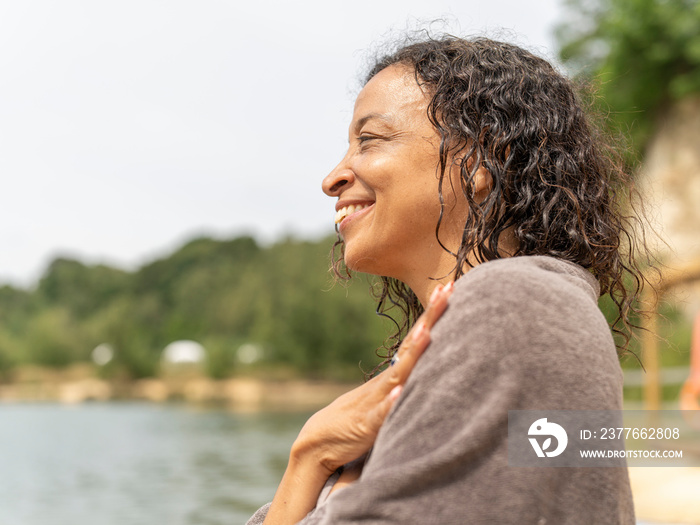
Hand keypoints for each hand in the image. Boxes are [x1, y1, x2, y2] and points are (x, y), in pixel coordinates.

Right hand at [263, 281, 452, 523]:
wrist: (319, 440)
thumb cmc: (358, 418)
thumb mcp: (387, 397)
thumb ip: (406, 383)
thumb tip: (431, 368)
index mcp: (393, 375)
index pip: (416, 339)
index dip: (432, 315)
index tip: (447, 287)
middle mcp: (387, 381)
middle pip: (412, 345)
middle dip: (430, 318)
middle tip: (447, 289)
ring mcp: (377, 400)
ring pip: (398, 374)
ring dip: (413, 353)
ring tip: (427, 332)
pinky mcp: (368, 425)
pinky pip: (381, 414)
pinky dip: (391, 403)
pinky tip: (399, 393)